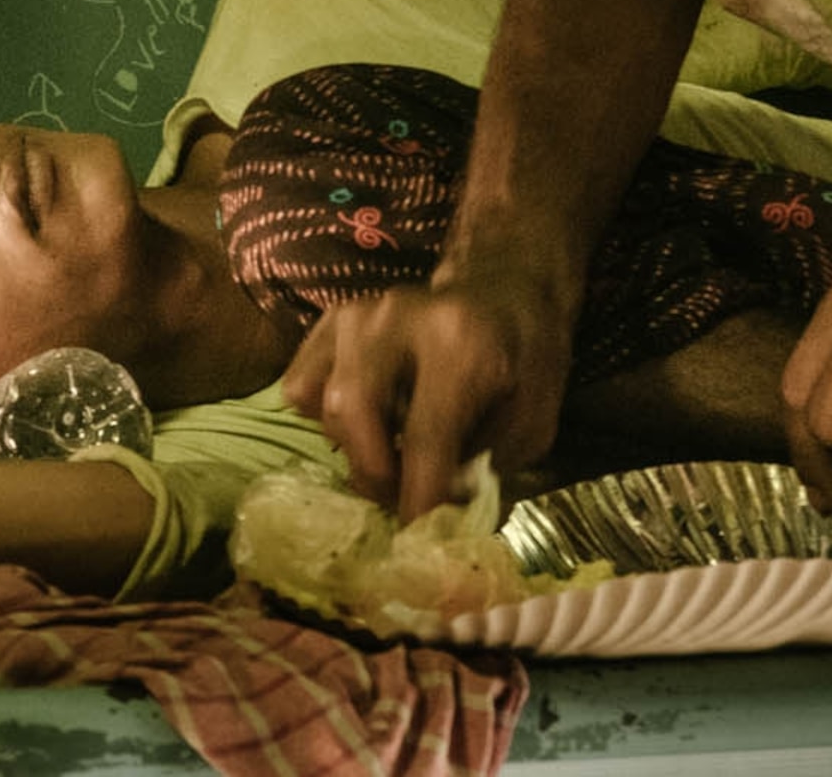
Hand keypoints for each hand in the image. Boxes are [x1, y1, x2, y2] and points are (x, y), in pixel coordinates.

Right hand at [279, 256, 575, 520]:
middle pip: (352, 410)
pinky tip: (367, 420)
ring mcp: (357, 313)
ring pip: (323, 401)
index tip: (415, 541)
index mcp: (460, 343)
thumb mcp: (530, 425)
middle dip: (374, 472)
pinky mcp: (332, 318)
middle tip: (399, 498)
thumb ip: (483, 473)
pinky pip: (302, 385)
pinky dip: (326, 417)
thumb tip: (436, 530)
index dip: (418, 498)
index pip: (425, 436)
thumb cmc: (525, 364)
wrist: (505, 291)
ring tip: (390, 458)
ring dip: (354, 447)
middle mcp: (398, 318)